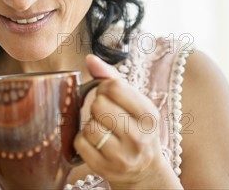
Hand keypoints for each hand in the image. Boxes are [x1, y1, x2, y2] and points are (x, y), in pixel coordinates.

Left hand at [74, 55, 176, 188]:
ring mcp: (122, 156)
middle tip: (106, 115)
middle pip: (99, 105)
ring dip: (90, 125)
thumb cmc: (135, 128)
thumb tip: (90, 58)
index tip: (109, 95)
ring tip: (103, 129)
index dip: (104, 87)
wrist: (144, 170)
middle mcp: (139, 138)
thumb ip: (111, 78)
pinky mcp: (104, 168)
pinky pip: (80, 142)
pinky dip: (82, 140)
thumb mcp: (134, 103)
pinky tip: (95, 142)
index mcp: (149, 116)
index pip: (114, 87)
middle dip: (97, 106)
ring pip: (89, 126)